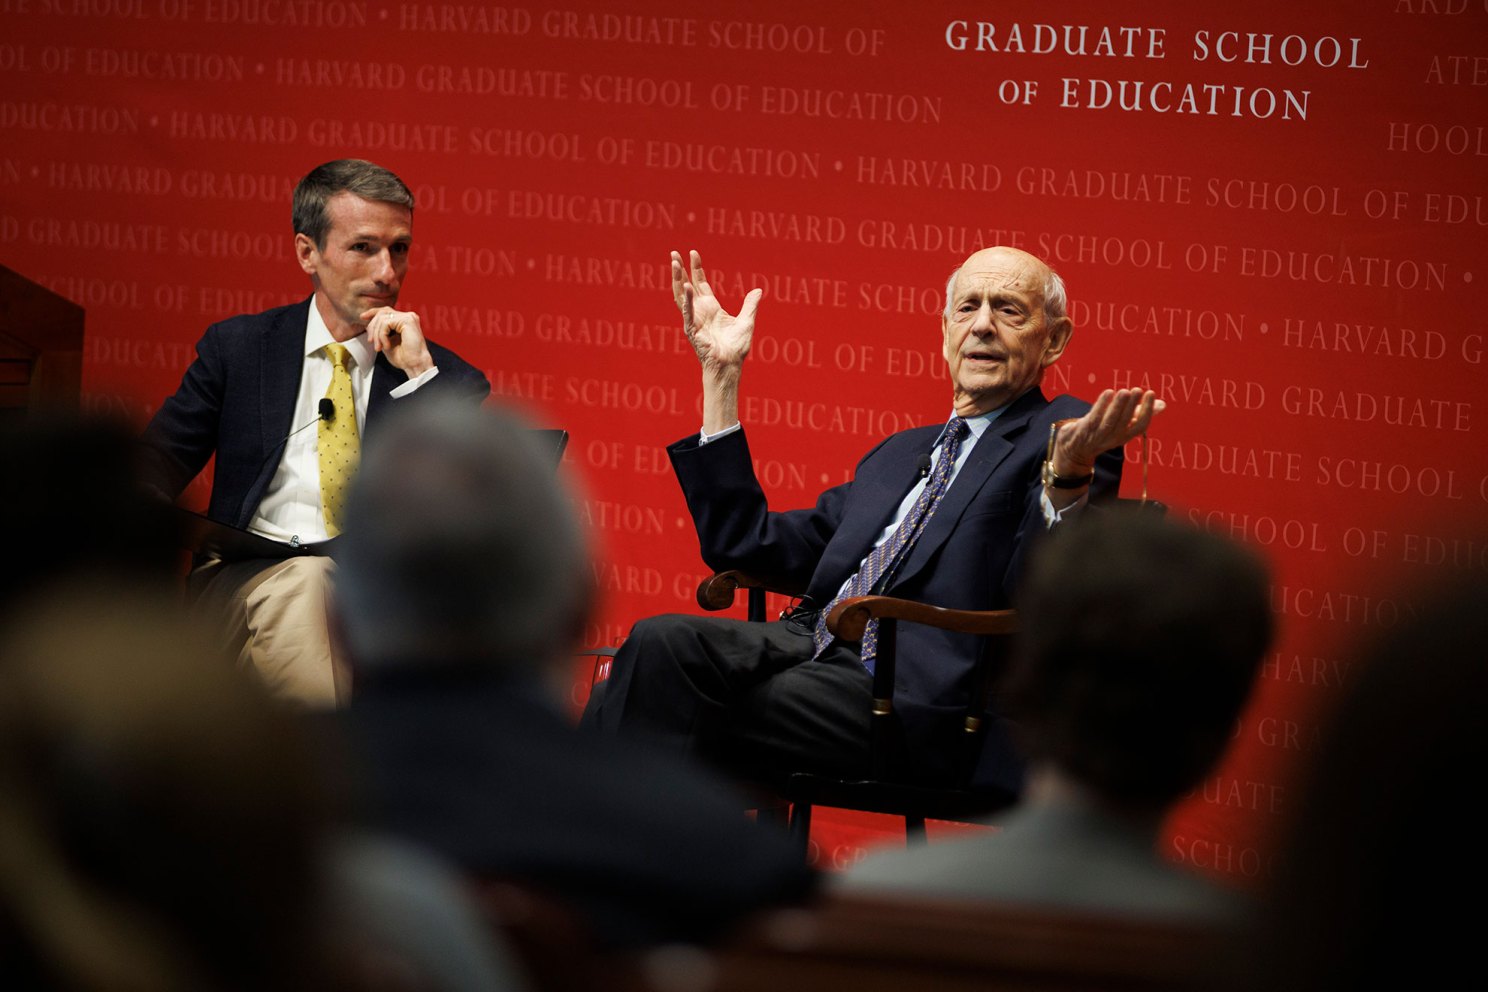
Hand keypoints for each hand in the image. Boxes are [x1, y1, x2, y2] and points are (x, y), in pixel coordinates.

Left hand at [360, 305, 433, 376]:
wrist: (415, 365)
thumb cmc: (404, 358)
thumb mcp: (387, 342)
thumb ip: (380, 332)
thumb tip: (369, 326)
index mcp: (404, 321)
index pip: (386, 311)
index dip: (373, 312)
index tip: (362, 317)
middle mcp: (408, 317)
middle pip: (382, 312)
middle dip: (372, 326)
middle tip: (371, 341)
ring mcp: (408, 317)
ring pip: (382, 318)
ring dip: (377, 334)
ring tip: (379, 347)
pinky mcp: (407, 320)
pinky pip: (386, 323)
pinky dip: (382, 335)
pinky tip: (387, 346)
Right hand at [672, 249, 760, 374]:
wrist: (730, 365)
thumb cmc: (736, 348)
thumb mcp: (747, 321)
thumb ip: (750, 305)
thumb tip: (758, 290)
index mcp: (711, 308)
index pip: (700, 283)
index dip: (696, 268)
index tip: (693, 253)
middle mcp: (700, 312)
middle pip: (686, 285)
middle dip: (681, 269)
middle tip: (675, 252)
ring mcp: (694, 320)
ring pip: (681, 296)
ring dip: (677, 280)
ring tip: (675, 263)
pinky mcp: (693, 330)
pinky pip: (688, 313)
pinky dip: (687, 300)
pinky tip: (686, 286)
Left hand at [1052, 388, 1164, 475]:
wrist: (1075, 448)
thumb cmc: (1103, 430)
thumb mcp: (1123, 424)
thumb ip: (1140, 413)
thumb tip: (1163, 404)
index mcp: (1125, 436)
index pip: (1140, 426)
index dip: (1148, 411)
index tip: (1151, 393)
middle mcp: (1113, 438)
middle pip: (1124, 422)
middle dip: (1132, 406)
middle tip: (1138, 390)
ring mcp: (1098, 435)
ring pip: (1110, 421)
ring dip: (1118, 406)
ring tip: (1125, 391)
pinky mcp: (1084, 429)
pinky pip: (1094, 417)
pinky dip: (1101, 405)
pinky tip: (1108, 392)